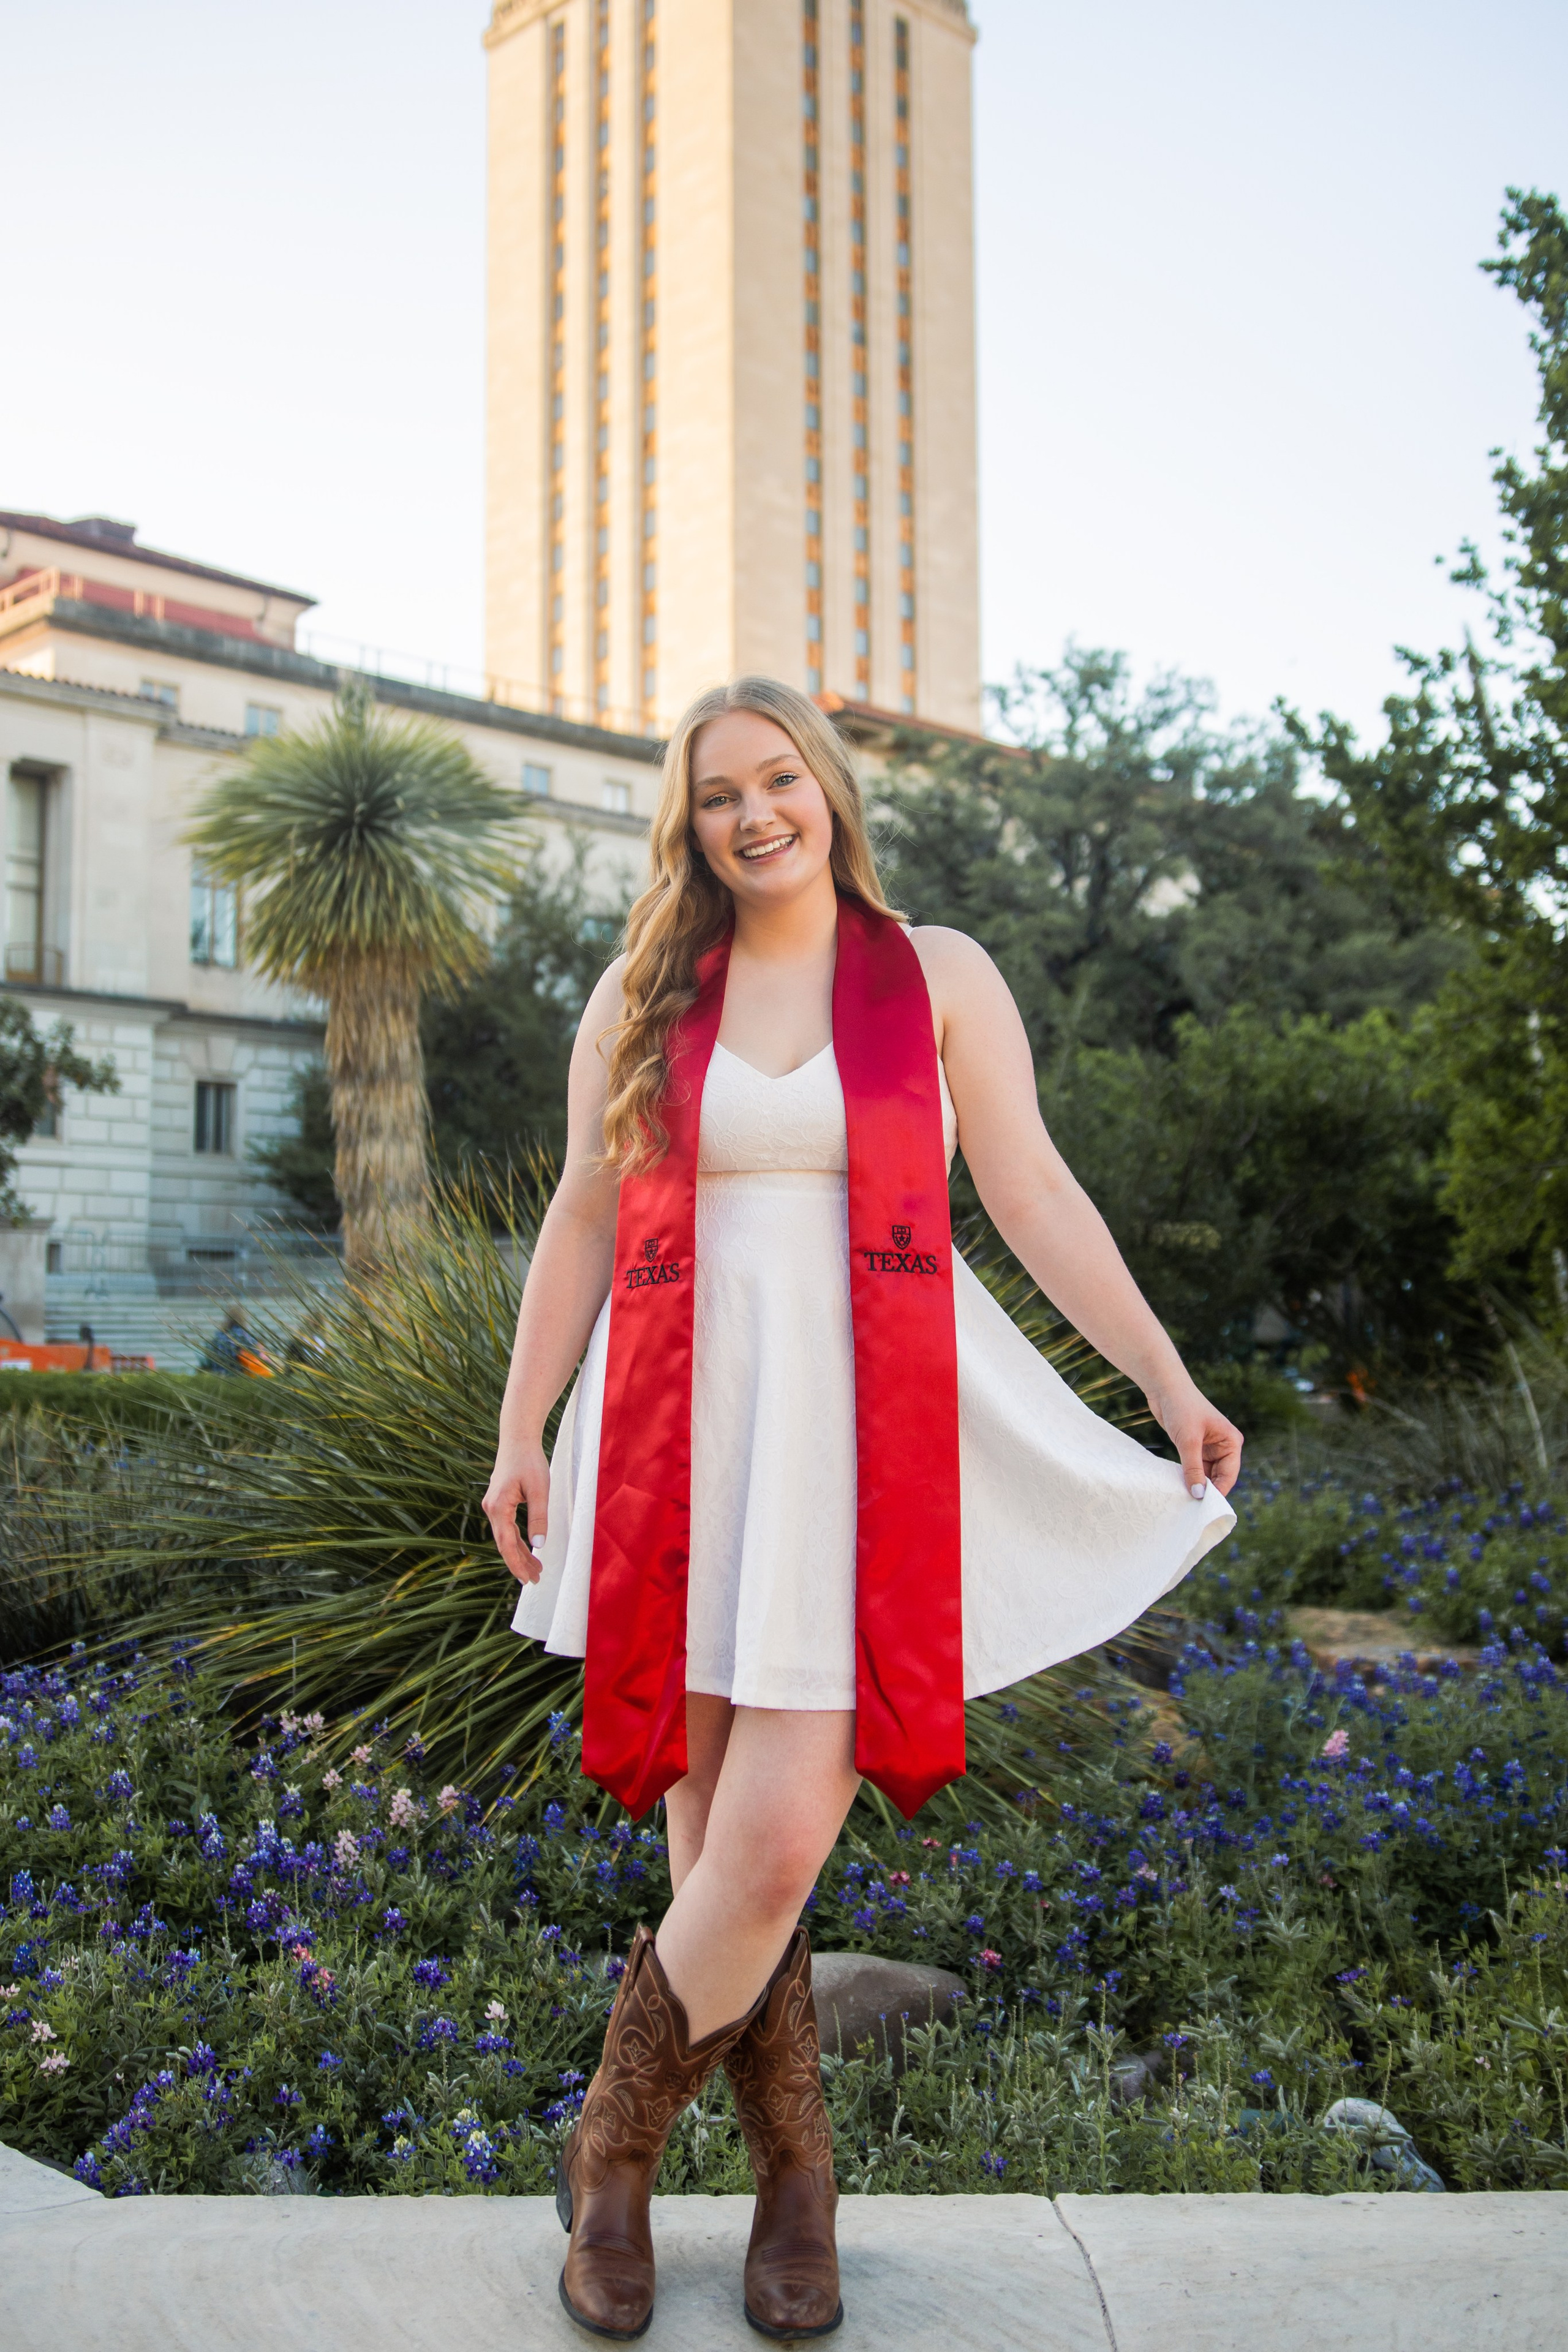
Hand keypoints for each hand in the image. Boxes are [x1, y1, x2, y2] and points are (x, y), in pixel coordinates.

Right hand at [483, 1438, 550, 1583]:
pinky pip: (506, 1528)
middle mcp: (491, 1509)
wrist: (518, 1439)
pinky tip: (528, 1550)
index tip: (528, 1579)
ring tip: (535, 1569)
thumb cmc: (530, 1461)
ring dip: (520, 1553)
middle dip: (519, 1563)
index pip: (507, 1544)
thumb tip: (539, 1546)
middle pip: (504, 1544)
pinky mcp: (498, 1503)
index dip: (517, 1564)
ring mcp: (493, 1506)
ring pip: (505, 1537)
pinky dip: (517, 1541)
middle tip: (535, 1580)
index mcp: (498, 1507)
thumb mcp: (539, 1489)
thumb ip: (538, 1517)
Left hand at [1147, 1381, 1242, 1498]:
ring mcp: (1209, 1448)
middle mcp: (1224, 1446)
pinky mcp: (1195, 1448)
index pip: (1229, 1475)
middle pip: (1219, 1477)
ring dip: (1196, 1484)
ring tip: (1184, 1499)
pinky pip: (1195, 1468)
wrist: (1164, 1388)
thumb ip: (1193, 1468)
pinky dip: (1189, 1477)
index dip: (1217, 1491)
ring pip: (1206, 1474)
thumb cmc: (1182, 1407)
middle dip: (1206, 1490)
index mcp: (1231, 1442)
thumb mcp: (1188, 1440)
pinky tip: (1179, 1487)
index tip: (1204, 1508)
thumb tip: (1198, 1494)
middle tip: (1192, 1507)